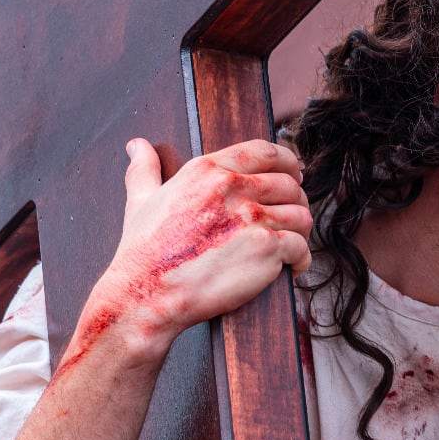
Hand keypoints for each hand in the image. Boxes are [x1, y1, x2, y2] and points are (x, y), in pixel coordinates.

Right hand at [89, 138, 312, 348]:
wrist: (147, 294)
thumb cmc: (143, 252)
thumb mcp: (140, 201)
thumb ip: (145, 170)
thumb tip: (137, 145)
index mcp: (207, 170)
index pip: (266, 152)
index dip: (288, 163)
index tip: (294, 176)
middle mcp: (231, 188)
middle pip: (289, 185)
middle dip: (295, 202)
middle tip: (290, 220)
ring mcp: (251, 218)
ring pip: (301, 216)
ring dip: (300, 232)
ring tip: (289, 246)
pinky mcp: (265, 248)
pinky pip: (302, 247)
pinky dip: (301, 260)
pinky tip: (292, 267)